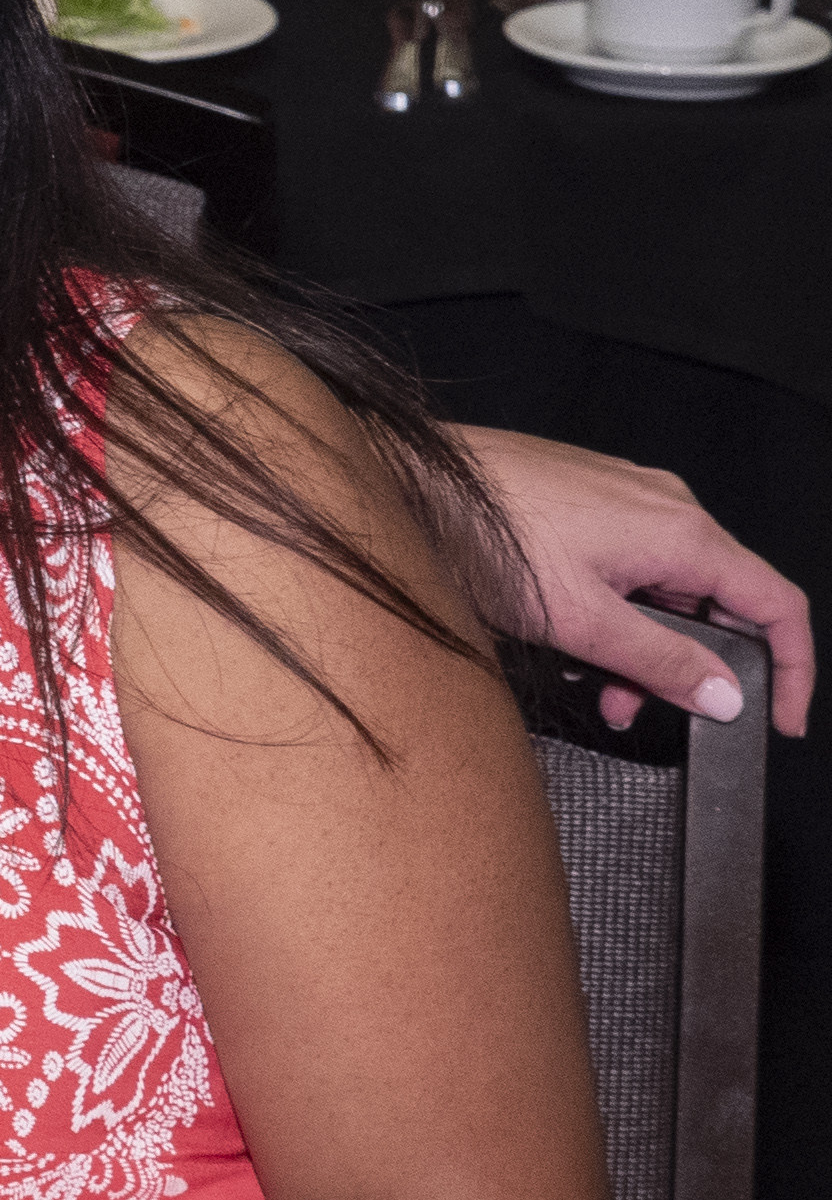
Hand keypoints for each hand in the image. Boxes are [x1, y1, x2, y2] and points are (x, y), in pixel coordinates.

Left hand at [450, 423, 812, 733]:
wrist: (407, 480)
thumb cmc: (483, 533)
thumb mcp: (581, 621)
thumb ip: (660, 661)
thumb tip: (724, 693)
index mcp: (683, 532)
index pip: (777, 605)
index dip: (792, 669)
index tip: (780, 719)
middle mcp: (665, 507)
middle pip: (716, 602)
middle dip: (687, 665)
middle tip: (639, 707)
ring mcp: (626, 500)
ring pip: (665, 590)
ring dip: (641, 647)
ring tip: (595, 684)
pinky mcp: (587, 503)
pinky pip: (627, 568)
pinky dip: (613, 614)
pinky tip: (570, 640)